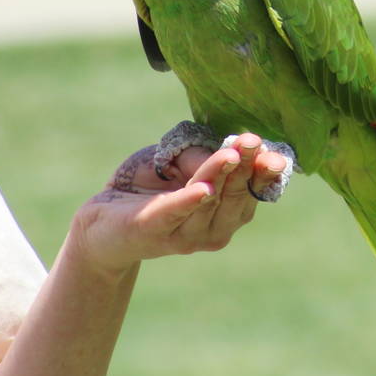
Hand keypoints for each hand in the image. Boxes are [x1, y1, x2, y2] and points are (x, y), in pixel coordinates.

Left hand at [70, 132, 285, 279]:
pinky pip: (175, 214)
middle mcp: (214, 229)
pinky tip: (203, 190)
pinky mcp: (154, 231)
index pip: (254, 192)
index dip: (265, 174)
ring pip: (210, 201)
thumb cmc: (146, 187)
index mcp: (225, 211)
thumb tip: (227, 153)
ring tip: (232, 152)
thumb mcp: (179, 162)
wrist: (101, 222)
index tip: (273, 153)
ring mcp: (186, 235)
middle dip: (246, 167)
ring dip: (222, 175)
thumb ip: (203, 158)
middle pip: (236, 196)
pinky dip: (189, 202)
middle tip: (253, 140)